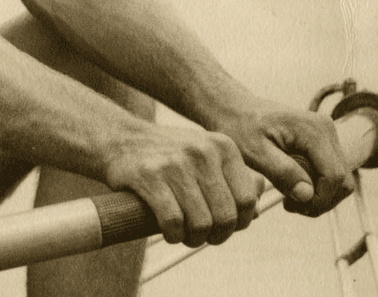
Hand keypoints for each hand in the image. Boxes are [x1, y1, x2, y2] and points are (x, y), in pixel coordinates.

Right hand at [101, 123, 265, 248]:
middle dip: (216, 235)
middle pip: (226, 215)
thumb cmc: (168, 154)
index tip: (225, 228)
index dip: (240, 223)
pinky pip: (173, 221)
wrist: (121, 139)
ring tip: (185, 235)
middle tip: (203, 236)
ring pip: (201, 222)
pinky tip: (169, 232)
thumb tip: (256, 204)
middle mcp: (203, 151)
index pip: (248, 199)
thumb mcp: (205, 153)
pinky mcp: (150, 176)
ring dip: (193, 239)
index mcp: (223, 146)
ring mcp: (176, 163)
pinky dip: (173, 235)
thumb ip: (231, 175)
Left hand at [214, 98, 352, 215]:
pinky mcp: (322, 143)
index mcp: (314, 130)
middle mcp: (327, 130)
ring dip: (319, 196)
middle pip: (343, 181)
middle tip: (290, 206)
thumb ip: (282, 172)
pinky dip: (316, 187)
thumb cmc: (239, 127)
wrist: (235, 109)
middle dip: (320, 201)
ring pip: (339, 180)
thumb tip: (308, 195)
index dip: (318, 200)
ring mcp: (327, 135)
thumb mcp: (253, 152)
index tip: (290, 206)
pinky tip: (292, 187)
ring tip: (289, 198)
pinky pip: (330, 174)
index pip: (334, 177)